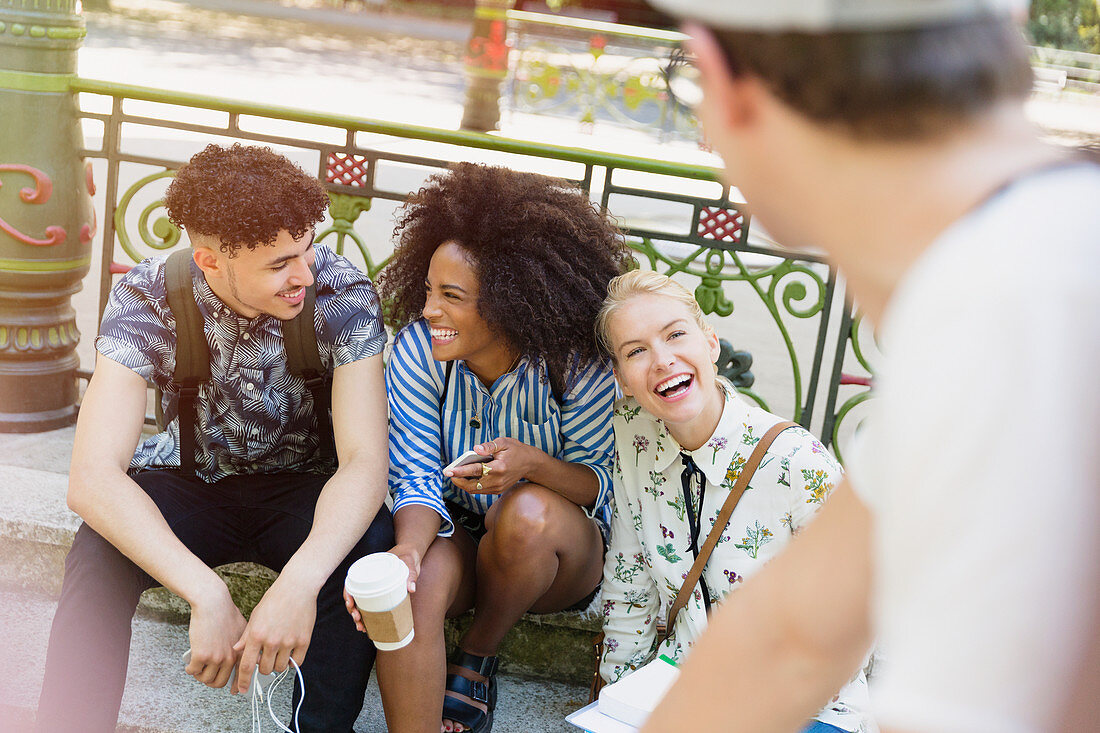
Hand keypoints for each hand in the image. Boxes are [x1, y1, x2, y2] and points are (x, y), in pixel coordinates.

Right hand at [186, 585, 246, 689]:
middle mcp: (230, 658)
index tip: (235, 691)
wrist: (212, 603)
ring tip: (197, 668)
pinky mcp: (201, 655)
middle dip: (211, 681)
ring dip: (199, 676)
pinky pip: (193, 671)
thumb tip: (238, 659)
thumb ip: (241, 646)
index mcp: (241, 653)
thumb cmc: (225, 613)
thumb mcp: (242, 630)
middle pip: (219, 682)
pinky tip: (189, 665)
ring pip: (205, 679)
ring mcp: (216, 658)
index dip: (238, 686)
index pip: (241, 675)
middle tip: (205, 675)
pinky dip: (190, 670)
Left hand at [231, 574, 316, 695]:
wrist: (297, 587)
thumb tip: (237, 650)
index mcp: (256, 635)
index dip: (242, 681)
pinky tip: (291, 651)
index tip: (242, 690)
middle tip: (266, 657)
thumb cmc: (274, 599)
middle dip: (263, 667)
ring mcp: (288, 641)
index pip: (246, 665)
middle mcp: (271, 641)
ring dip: (278, 663)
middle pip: (264, 670)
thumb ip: (246, 636)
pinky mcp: (303, 641)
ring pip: (280, 667)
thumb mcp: (255, 616)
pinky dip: (293, 660)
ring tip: (279, 651)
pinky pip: (297, 662)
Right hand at [344, 544, 421, 632]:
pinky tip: (368, 628)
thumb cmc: (407, 556)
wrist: (412, 557)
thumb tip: (411, 588)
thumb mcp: (409, 562)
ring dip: (359, 617)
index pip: (351, 582)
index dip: (347, 593)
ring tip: (361, 628)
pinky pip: (371, 607)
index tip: (350, 603)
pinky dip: (369, 618)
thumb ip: (411, 574)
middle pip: (354, 596)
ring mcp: (374, 589)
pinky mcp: (381, 595)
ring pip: (361, 604)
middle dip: (352, 610)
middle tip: (357, 619)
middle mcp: (368, 580)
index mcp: (369, 569)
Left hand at [445, 437, 537, 494]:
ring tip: (455, 475)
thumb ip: (489, 446)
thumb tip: (476, 449)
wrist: (530, 463)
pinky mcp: (498, 490)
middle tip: (449, 473)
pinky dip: (471, 485)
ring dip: (464, 484)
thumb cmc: (516, 450)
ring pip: (475, 490)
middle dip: (458, 480)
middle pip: (472, 485)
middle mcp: (498, 480)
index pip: (476, 470)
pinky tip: (466, 478)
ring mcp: (498, 488)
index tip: (449, 471)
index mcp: (499, 467)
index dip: (460, 471)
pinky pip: (480, 490)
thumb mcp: (504, 442)